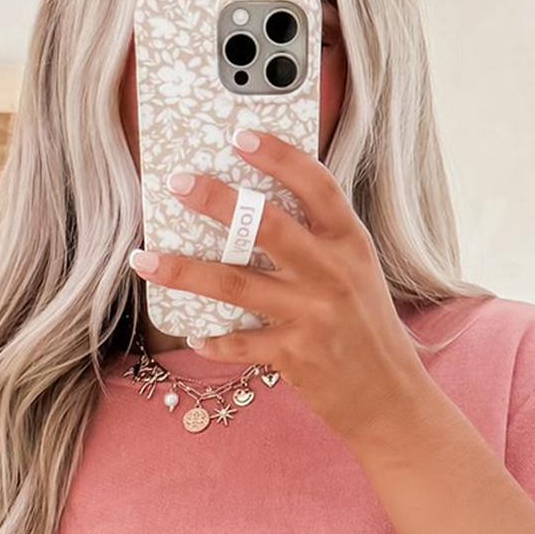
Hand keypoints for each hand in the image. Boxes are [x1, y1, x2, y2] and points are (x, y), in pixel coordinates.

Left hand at [129, 128, 434, 443]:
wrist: (389, 397)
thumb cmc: (367, 328)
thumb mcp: (358, 272)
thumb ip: (320, 241)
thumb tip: (255, 212)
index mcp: (350, 244)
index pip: (316, 186)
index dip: (279, 156)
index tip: (242, 136)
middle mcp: (331, 274)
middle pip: (266, 226)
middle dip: (217, 200)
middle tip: (179, 182)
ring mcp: (311, 315)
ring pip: (235, 284)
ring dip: (184, 270)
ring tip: (145, 259)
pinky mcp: (293, 354)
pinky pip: (239, 342)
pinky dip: (212, 338)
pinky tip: (193, 332)